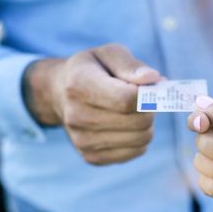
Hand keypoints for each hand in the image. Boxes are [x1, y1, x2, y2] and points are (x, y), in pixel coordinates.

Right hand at [23, 43, 160, 164]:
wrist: (60, 94)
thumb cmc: (92, 70)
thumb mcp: (108, 54)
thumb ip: (130, 65)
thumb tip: (152, 79)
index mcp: (79, 84)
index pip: (126, 99)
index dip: (148, 95)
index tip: (153, 88)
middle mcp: (76, 115)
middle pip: (138, 121)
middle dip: (150, 109)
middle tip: (144, 99)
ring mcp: (82, 140)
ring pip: (141, 139)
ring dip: (146, 124)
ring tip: (133, 111)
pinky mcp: (91, 157)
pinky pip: (136, 152)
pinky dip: (139, 139)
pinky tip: (126, 126)